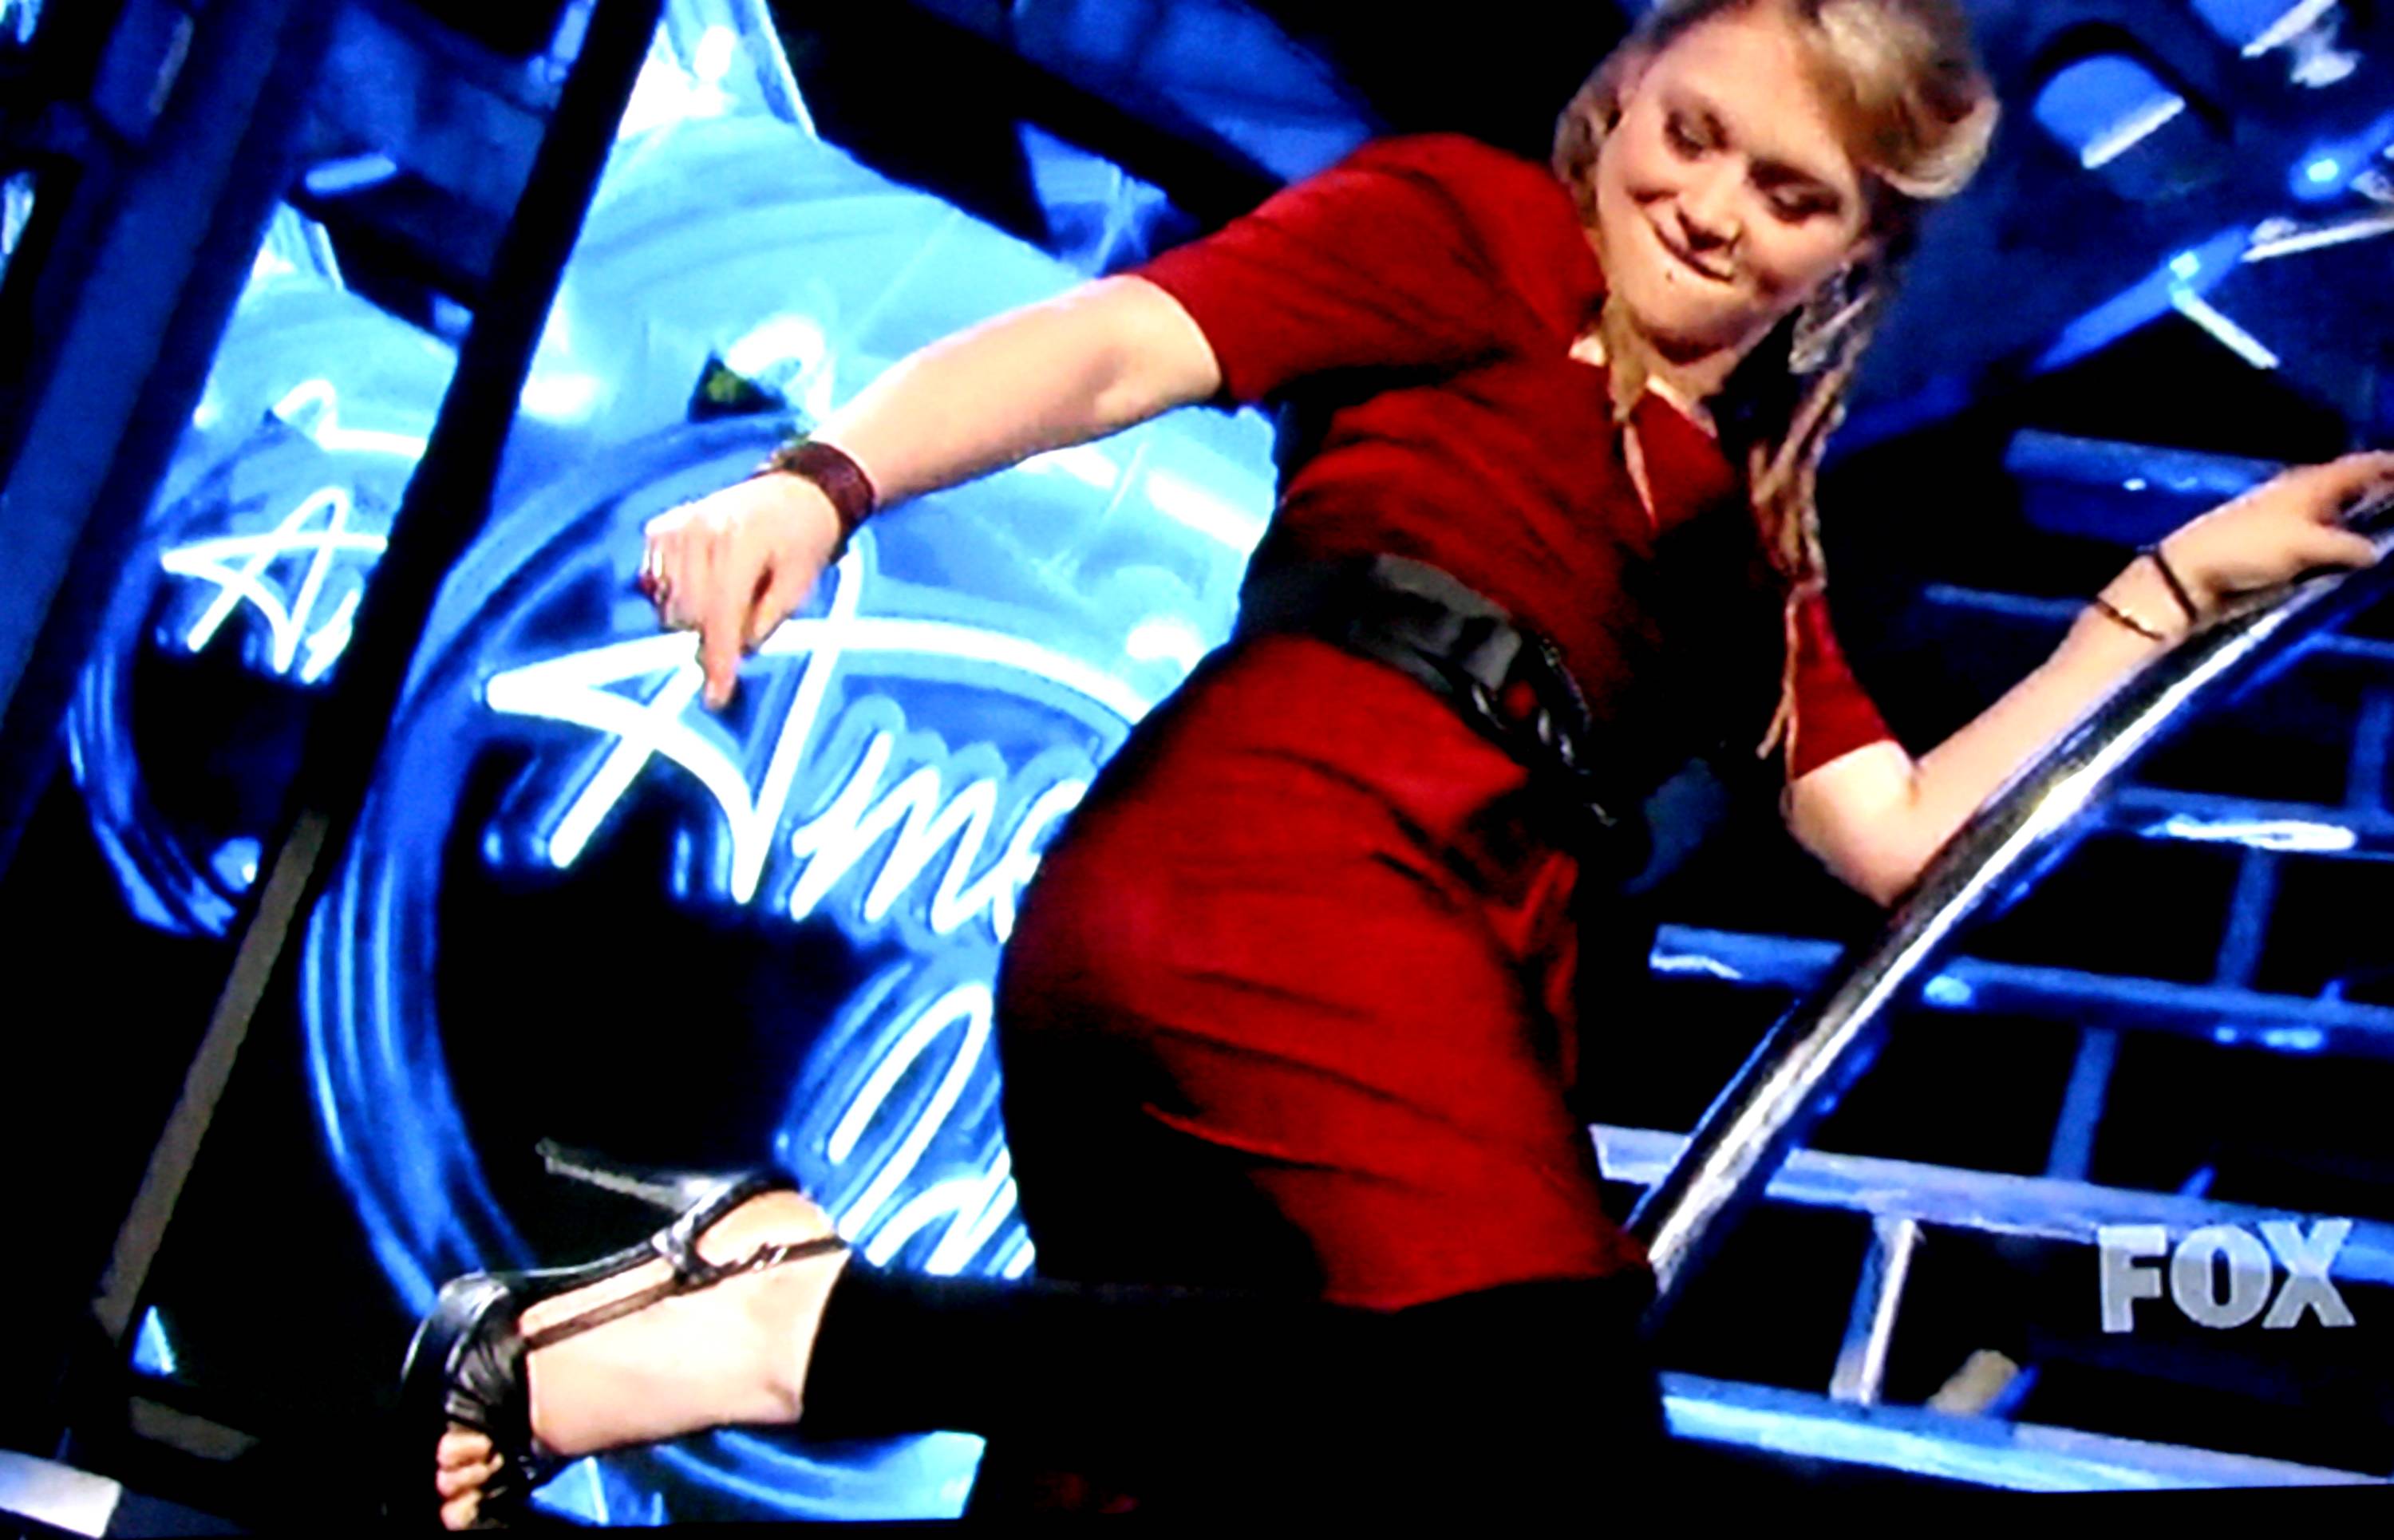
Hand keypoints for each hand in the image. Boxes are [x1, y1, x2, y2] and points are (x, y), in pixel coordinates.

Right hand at [641, 472, 843, 708]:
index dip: (718, 662)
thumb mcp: (798, 587)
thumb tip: (724, 657)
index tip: (716, 699)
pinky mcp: (660, 529)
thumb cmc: (804, 541)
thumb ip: (761, 624)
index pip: (720, 616)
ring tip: (734, 590)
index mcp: (738, 542)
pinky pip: (655, 586)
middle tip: (746, 622)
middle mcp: (698, 530)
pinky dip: (679, 596)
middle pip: (688, 617)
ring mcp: (674, 527)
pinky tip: (708, 581)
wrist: (797, 491)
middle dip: (712, 636)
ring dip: (697, 617)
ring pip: (669, 606)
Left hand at [2157, 451, 2393, 618]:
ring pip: (2338, 514)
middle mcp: (2302, 495)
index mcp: (2310, 482)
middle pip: (2351, 486)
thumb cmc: (2247, 548)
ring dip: (2362, 517)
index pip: (2360, 466)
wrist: (2190, 576)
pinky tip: (2353, 556)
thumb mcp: (2305, 545)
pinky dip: (2342, 542)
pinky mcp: (2278, 548)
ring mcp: (2289, 522)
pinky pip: (2323, 540)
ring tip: (2385, 529)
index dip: (2388, 465)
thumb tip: (2374, 552)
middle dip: (2380, 490)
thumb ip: (2347, 547)